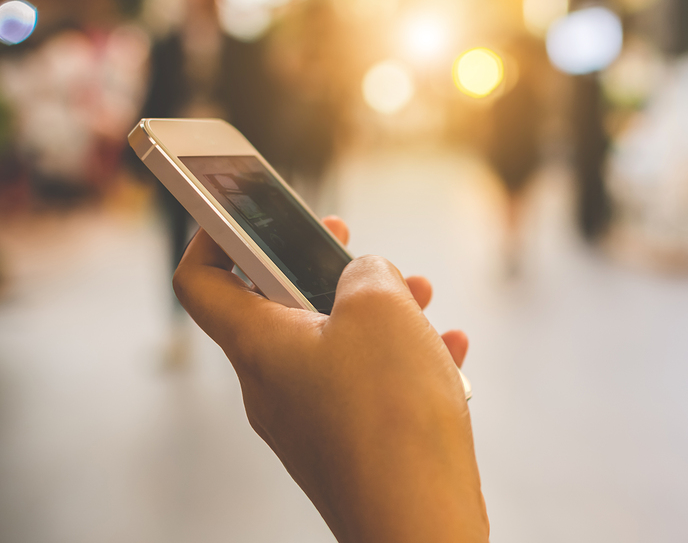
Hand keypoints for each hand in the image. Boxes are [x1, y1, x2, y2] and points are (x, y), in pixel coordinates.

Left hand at [172, 217, 488, 542]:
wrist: (420, 525)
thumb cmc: (393, 415)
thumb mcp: (381, 308)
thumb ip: (367, 271)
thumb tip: (366, 277)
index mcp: (260, 347)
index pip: (202, 282)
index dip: (213, 237)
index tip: (248, 213)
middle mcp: (274, 386)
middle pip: (281, 309)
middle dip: (326, 269)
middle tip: (358, 249)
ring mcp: (310, 421)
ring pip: (334, 344)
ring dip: (377, 313)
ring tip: (424, 297)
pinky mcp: (348, 446)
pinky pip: (367, 385)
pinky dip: (401, 358)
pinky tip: (449, 349)